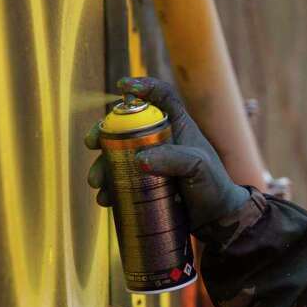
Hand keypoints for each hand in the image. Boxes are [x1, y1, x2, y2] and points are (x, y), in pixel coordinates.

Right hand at [85, 76, 250, 228]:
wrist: (215, 220)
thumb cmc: (213, 186)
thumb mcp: (198, 168)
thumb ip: (173, 159)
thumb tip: (139, 160)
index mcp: (178, 125)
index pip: (162, 96)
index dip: (143, 86)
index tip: (123, 87)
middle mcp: (161, 139)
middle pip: (126, 126)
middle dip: (104, 132)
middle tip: (92, 143)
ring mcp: (151, 161)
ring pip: (117, 155)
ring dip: (101, 166)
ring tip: (97, 183)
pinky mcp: (143, 183)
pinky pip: (119, 180)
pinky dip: (108, 188)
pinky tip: (106, 199)